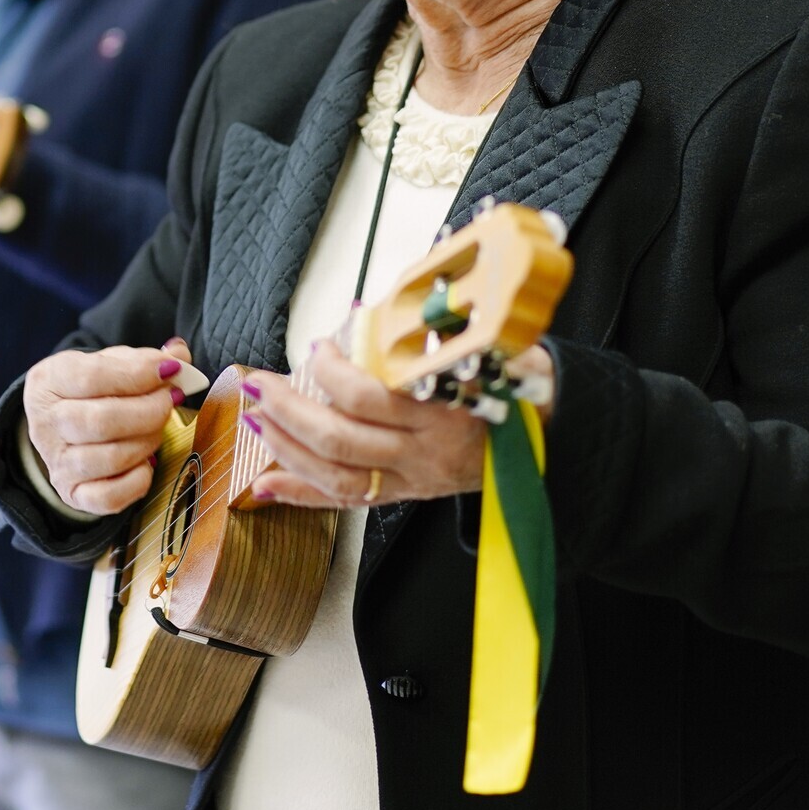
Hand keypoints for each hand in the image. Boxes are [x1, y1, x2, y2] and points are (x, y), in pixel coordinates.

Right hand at [25, 339, 193, 514]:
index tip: (169, 370)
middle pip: (101, 421)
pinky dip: (138, 480)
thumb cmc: (94, 389)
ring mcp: (57, 463)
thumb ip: (144, 358)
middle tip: (170, 400)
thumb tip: (179, 355)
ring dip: (148, 441)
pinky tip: (146, 461)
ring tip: (157, 428)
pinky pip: (110, 497)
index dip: (138, 374)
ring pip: (111, 459)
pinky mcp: (73, 493)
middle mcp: (44, 424)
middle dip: (149, 410)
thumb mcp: (111, 363)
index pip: (92, 377)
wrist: (66, 426)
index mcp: (48, 381)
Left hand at [240, 340, 556, 508]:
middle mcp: (426, 453)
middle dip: (289, 410)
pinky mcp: (407, 495)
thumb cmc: (516, 387)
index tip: (315, 348)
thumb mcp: (492, 349)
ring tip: (255, 419)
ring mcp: (414, 480)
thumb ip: (443, 328)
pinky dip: (301, 495)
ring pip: (336, 475)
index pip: (372, 398)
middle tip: (260, 383)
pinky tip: (264, 486)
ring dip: (286, 447)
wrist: (553, 439)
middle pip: (341, 439)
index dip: (332, 374)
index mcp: (446, 412)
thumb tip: (383, 306)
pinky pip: (346, 503)